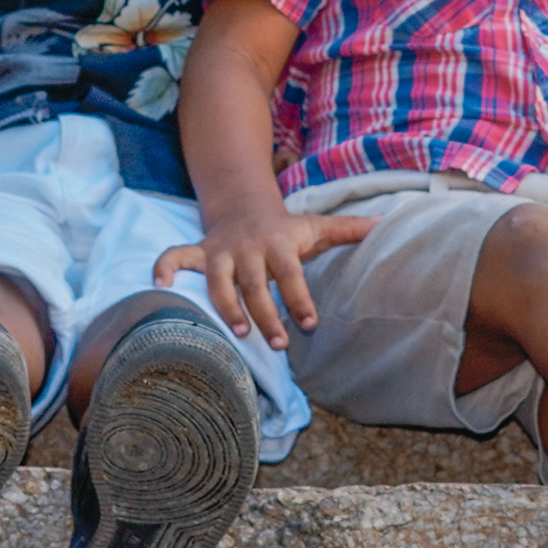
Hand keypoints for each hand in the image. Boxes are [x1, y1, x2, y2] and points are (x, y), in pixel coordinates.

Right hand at [156, 211, 375, 346]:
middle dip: (266, 314)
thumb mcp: (317, 227)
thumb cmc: (286, 228)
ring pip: (219, 280)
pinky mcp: (199, 252)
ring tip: (240, 333)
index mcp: (280, 243)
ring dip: (227, 306)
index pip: (291, 272)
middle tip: (279, 343)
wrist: (245, 204)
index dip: (300, 297)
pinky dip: (165, 267)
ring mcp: (221, 250)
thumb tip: (388, 221)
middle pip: (256, 284)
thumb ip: (349, 229)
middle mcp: (249, 248)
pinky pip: (176, 257)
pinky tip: (160, 286)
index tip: (310, 323)